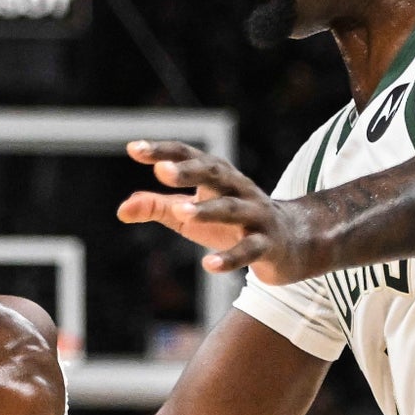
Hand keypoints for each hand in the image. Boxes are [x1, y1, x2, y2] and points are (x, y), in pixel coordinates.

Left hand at [117, 140, 327, 284]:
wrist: (293, 243)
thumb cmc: (232, 223)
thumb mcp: (191, 213)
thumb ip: (157, 207)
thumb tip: (121, 209)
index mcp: (218, 177)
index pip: (190, 156)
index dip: (163, 151)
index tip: (133, 149)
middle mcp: (238, 189)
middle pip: (214, 173)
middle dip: (188, 171)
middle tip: (161, 171)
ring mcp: (256, 216)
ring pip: (232, 209)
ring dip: (208, 210)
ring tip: (182, 212)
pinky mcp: (268, 245)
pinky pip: (249, 249)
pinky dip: (230, 257)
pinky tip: (209, 265)